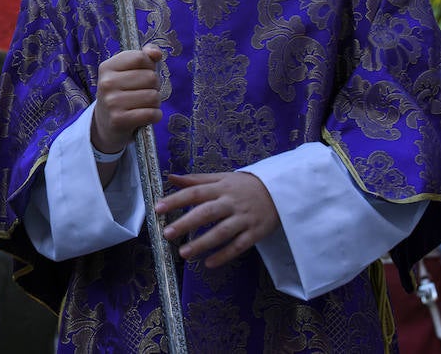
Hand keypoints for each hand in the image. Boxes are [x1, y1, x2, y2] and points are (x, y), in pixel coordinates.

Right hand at [91, 44, 162, 153]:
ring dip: (155, 103)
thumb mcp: (127, 72)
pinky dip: (155, 116)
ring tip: (143, 105)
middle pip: (151, 77)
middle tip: (142, 93)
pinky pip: (151, 114)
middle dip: (153, 86)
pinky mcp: (119, 120)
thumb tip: (156, 53)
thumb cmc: (122, 93)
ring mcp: (111, 102)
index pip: (140, 57)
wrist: (105, 124)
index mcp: (107, 67)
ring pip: (153, 96)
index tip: (142, 75)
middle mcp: (106, 83)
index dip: (149, 66)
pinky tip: (145, 116)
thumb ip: (144, 57)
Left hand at [154, 171, 278, 268]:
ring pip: (221, 232)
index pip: (195, 193)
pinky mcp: (256, 232)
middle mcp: (231, 202)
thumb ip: (196, 180)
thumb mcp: (222, 178)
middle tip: (167, 233)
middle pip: (206, 213)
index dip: (176, 200)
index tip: (158, 208)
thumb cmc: (245, 185)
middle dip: (185, 224)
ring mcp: (244, 218)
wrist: (281, 191)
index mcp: (221, 187)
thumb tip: (171, 178)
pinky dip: (224, 255)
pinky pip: (239, 246)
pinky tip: (209, 263)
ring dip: (202, 243)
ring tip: (184, 253)